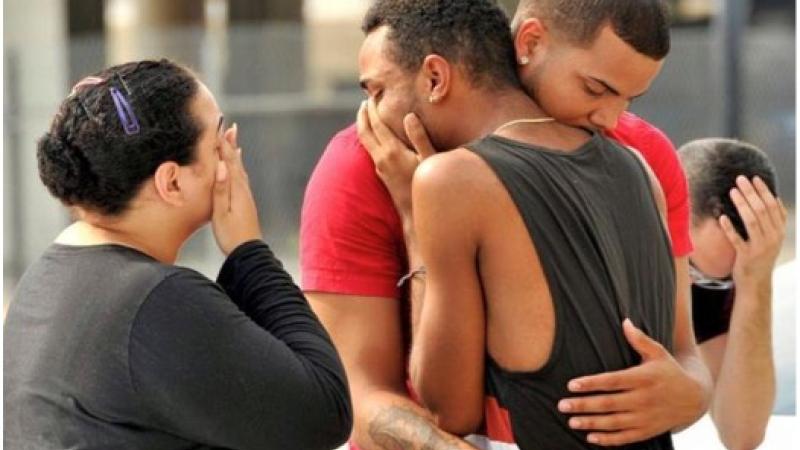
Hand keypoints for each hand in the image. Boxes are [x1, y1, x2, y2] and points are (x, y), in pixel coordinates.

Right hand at [211, 123, 262, 254]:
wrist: (248, 253)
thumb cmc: (232, 236)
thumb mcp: (221, 214)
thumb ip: (220, 190)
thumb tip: (221, 166)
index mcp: (236, 190)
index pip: (228, 162)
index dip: (223, 145)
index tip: (218, 128)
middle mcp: (243, 190)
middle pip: (236, 162)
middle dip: (231, 144)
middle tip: (228, 127)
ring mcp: (246, 196)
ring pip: (239, 169)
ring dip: (235, 153)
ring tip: (233, 140)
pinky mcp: (245, 203)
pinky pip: (241, 178)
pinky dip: (238, 167)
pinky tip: (237, 168)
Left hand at [356, 97, 434, 219]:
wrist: (415, 215)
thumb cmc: (427, 187)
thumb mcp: (429, 160)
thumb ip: (419, 137)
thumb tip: (409, 116)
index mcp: (392, 152)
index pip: (377, 124)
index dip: (374, 108)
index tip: (373, 95)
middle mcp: (381, 159)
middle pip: (364, 132)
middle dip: (363, 115)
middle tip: (365, 101)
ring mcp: (380, 168)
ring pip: (365, 142)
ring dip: (364, 126)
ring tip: (367, 114)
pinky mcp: (381, 174)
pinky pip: (370, 150)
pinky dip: (370, 138)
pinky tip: (377, 136)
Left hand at [558, 319, 706, 445]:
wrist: (694, 398)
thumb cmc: (670, 371)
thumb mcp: (659, 353)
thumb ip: (640, 339)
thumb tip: (624, 321)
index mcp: (644, 378)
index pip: (613, 381)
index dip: (591, 383)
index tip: (572, 385)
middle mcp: (644, 399)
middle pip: (609, 404)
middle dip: (584, 405)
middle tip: (563, 405)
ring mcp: (646, 417)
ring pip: (614, 423)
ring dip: (591, 423)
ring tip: (571, 421)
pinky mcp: (648, 431)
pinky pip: (626, 438)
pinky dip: (608, 440)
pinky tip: (590, 437)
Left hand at [720, 175, 786, 291]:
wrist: (757, 282)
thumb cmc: (761, 256)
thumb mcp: (773, 237)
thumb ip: (774, 220)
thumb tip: (775, 198)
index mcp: (779, 231)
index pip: (773, 206)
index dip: (764, 191)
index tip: (754, 178)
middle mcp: (773, 238)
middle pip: (762, 210)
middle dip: (751, 192)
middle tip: (740, 179)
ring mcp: (760, 247)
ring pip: (752, 221)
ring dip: (742, 204)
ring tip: (732, 191)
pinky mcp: (747, 256)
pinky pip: (737, 239)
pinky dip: (729, 228)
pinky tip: (721, 218)